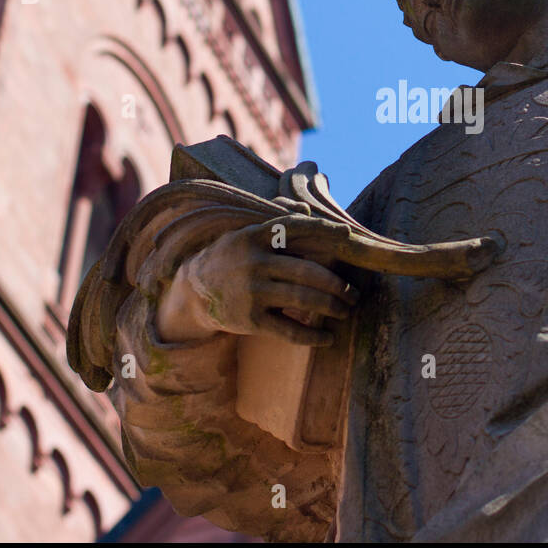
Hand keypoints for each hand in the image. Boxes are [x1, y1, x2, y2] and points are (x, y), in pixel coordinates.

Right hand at [155, 216, 358, 345]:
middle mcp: (254, 262)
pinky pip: (288, 330)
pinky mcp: (250, 320)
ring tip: (345, 311)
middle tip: (354, 294)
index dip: (322, 230)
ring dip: (331, 307)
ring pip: (302, 299)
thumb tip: (306, 209)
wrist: (193, 292)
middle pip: (306, 271)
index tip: (347, 234)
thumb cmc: (231, 257)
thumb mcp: (245, 234)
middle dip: (337, 284)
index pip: (293, 228)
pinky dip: (311, 336)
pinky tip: (328, 337)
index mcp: (254, 237)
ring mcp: (251, 292)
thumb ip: (276, 220)